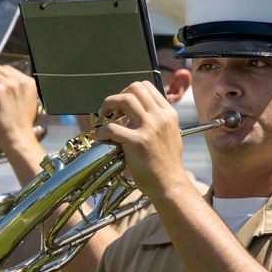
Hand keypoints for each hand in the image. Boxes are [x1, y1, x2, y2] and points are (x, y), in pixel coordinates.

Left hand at [94, 81, 187, 202]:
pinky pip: (112, 128)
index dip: (130, 92)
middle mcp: (160, 117)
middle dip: (118, 96)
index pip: (146, 87)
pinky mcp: (137, 142)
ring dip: (108, 104)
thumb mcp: (170, 134)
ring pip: (124, 99)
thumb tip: (138, 113)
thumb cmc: (167, 164)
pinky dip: (101, 131)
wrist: (169, 184)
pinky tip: (101, 138)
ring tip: (103, 117)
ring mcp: (149, 128)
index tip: (122, 107)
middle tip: (111, 111)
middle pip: (134, 88)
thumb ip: (158, 120)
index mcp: (168, 113)